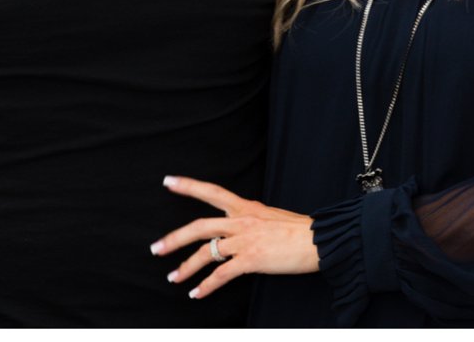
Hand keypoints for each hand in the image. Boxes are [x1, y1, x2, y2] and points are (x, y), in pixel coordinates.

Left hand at [150, 176, 317, 298]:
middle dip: (174, 238)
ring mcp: (244, 240)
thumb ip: (251, 220)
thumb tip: (239, 228)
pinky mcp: (251, 259)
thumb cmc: (298, 230)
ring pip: (205, 252)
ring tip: (173, 277)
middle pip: (199, 226)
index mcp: (246, 207)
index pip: (212, 192)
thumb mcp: (270, 216)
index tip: (168, 182)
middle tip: (156, 248)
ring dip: (186, 267)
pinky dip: (206, 285)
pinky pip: (221, 274)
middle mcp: (241, 221)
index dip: (188, 186)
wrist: (317, 240)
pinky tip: (197, 293)